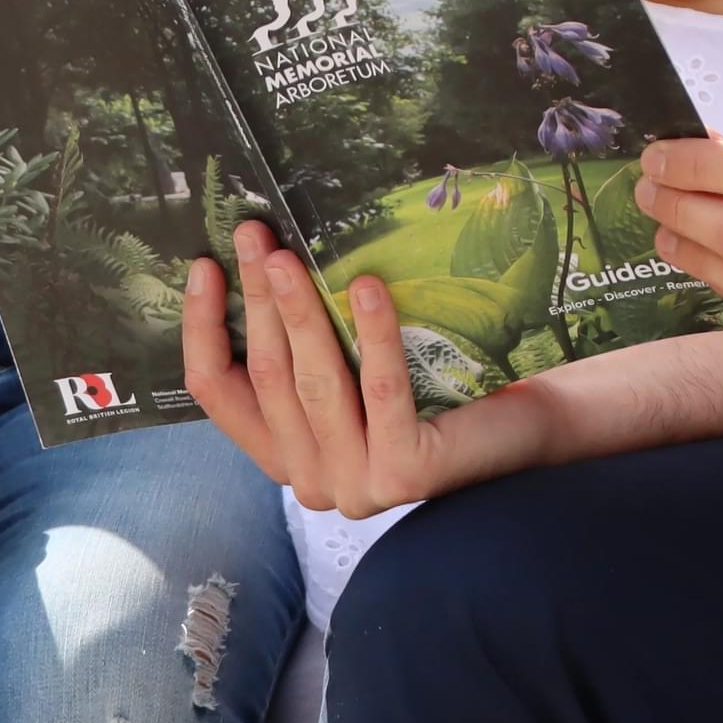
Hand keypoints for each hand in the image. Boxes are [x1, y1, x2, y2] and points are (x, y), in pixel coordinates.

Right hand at [181, 222, 542, 517]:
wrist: (519, 428)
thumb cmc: (431, 387)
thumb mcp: (352, 367)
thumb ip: (307, 344)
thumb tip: (261, 257)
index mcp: (285, 454)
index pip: (219, 392)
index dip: (203, 327)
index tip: (205, 264)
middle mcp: (310, 481)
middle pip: (268, 377)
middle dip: (258, 300)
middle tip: (256, 236)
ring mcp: (355, 486)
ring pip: (315, 385)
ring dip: (300, 314)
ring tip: (291, 257)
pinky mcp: (403, 475)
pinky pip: (381, 392)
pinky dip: (373, 337)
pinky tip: (368, 288)